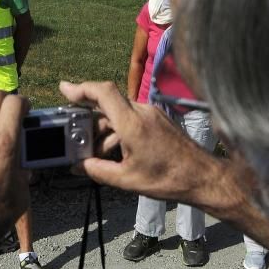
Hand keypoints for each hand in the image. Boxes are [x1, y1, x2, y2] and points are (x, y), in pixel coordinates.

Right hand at [59, 80, 216, 204]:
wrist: (203, 177)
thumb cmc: (169, 179)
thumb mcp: (126, 180)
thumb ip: (97, 171)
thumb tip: (78, 166)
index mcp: (133, 123)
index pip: (103, 92)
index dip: (81, 88)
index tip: (65, 89)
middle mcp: (143, 112)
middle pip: (107, 104)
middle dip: (89, 120)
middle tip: (78, 138)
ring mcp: (152, 113)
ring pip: (119, 113)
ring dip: (105, 129)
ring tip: (99, 154)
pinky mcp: (158, 119)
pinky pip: (132, 117)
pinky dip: (119, 130)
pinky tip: (117, 151)